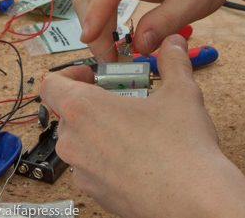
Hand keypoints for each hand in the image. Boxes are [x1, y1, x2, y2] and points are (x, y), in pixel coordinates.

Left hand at [40, 35, 244, 217]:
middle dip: (93, 104)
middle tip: (123, 101)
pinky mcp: (96, 194)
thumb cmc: (181, 150)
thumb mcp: (181, 92)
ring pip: (80, 143)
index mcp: (83, 110)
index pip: (50, 85)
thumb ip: (173, 61)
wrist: (194, 200)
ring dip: (100, 132)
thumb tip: (173, 44)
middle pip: (67, 114)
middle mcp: (74, 143)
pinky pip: (93, 169)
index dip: (68, 74)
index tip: (91, 76)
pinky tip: (140, 156)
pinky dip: (109, 159)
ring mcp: (83, 173)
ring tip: (136, 129)